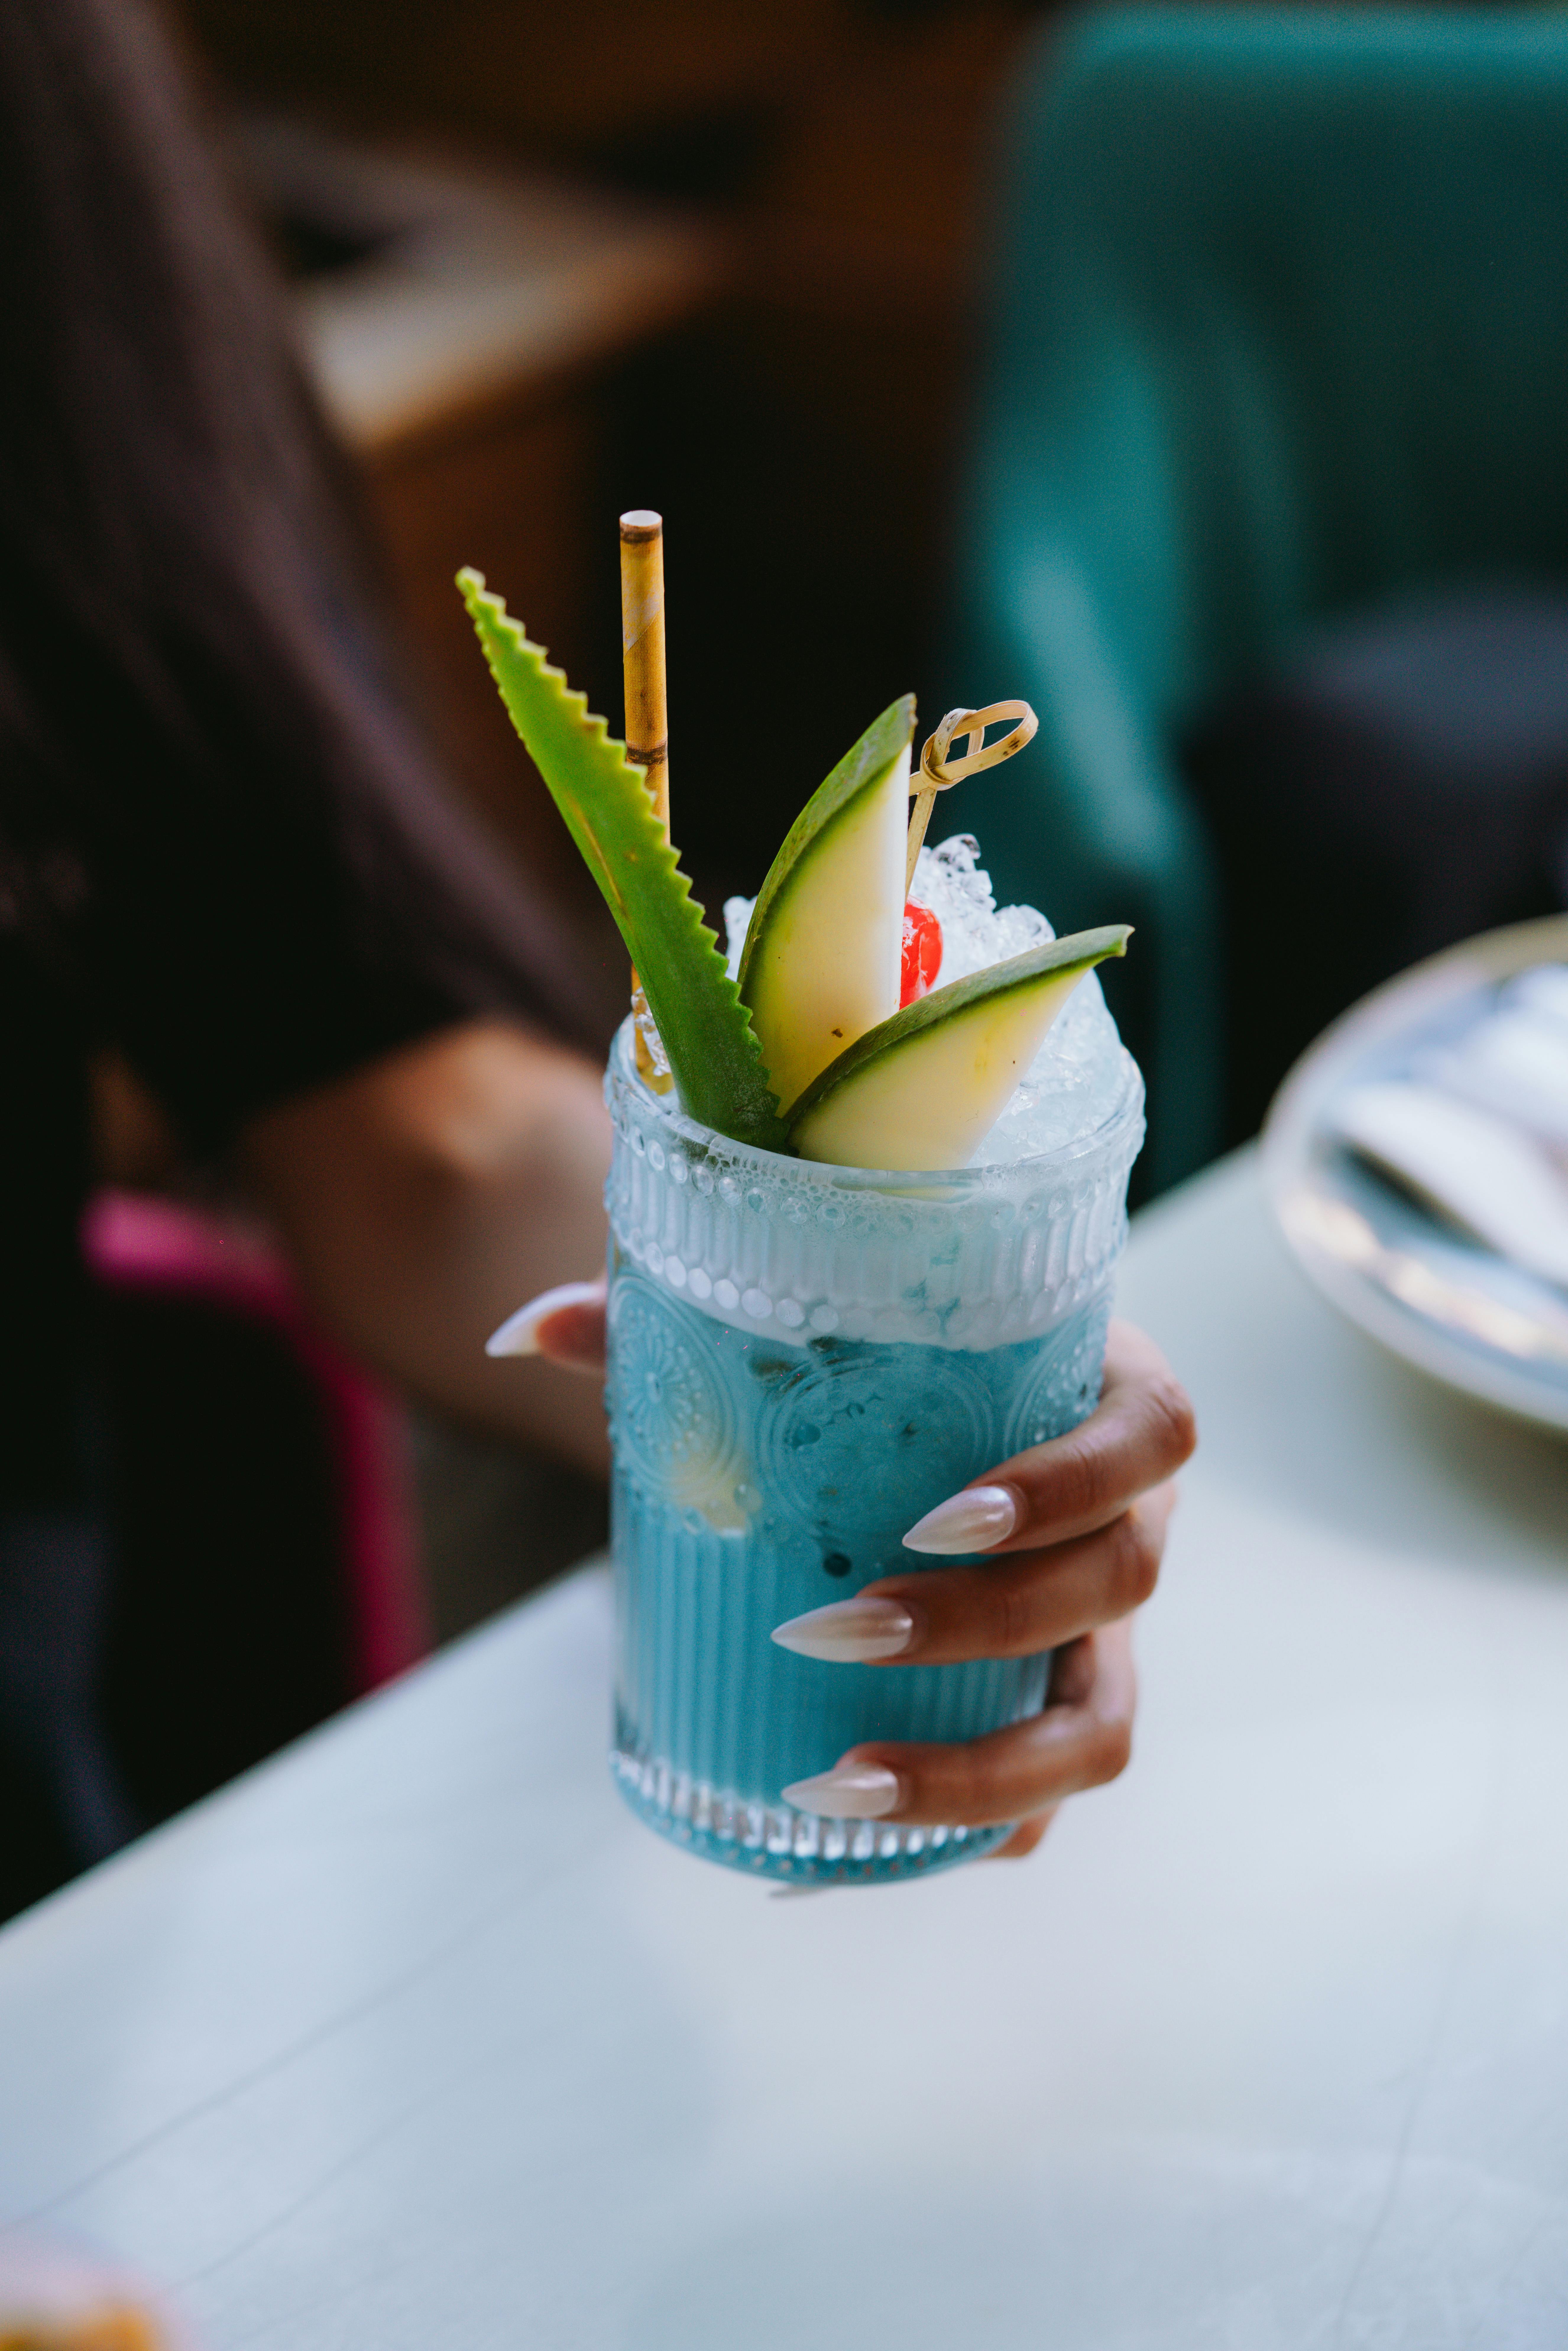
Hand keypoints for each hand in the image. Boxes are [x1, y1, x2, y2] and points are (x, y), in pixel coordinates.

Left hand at [497, 1293, 1194, 1856]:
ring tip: (838, 1784)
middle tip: (833, 1630)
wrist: (942, 1409)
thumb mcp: (810, 1319)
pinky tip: (822, 1859)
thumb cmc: (891, 1354)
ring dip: (983, 1768)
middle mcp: (1131, 1521)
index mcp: (1107, 1401)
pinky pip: (1038, 1799)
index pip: (1153, 1437)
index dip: (1069, 1485)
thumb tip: (523, 1334)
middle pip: (1117, 1589)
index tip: (939, 1517)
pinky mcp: (1057, 1707)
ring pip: (1098, 1726)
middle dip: (985, 1626)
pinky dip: (951, 1834)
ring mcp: (1104, 1630)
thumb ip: (669, 1312)